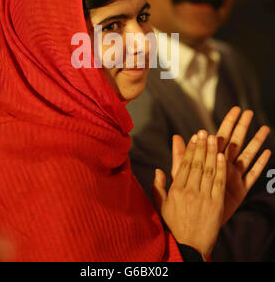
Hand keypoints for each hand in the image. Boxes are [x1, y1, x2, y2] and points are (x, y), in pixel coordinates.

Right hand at [152, 132, 225, 260]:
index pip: (184, 164)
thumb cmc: (173, 226)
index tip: (194, 137)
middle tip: (204, 132)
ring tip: (214, 138)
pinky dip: (220, 169)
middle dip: (201, 146)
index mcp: (176, 190)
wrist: (188, 247)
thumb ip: (158, 187)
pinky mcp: (216, 205)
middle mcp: (189, 191)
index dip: (190, 149)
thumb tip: (158, 169)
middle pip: (196, 163)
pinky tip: (221, 157)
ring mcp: (203, 198)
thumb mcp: (160, 206)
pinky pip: (218, 183)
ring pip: (208, 170)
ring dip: (211, 152)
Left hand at [171, 107, 271, 225]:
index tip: (235, 109)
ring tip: (265, 128)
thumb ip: (180, 156)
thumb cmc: (186, 197)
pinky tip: (267, 152)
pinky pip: (252, 175)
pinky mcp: (240, 191)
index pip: (220, 137)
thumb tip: (176, 136)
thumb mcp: (180, 175)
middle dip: (242, 127)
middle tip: (249, 112)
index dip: (228, 123)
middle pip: (235, 142)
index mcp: (210, 160)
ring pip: (247, 155)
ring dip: (255, 142)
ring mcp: (233, 177)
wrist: (192, 224)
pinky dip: (259, 164)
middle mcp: (223, 166)